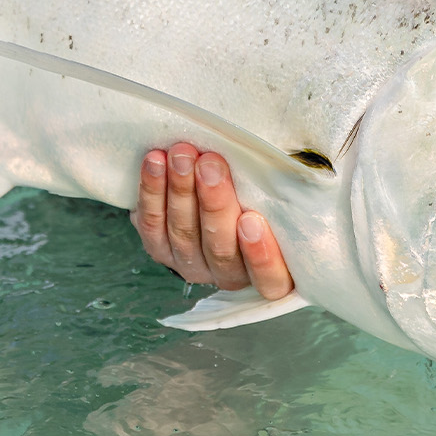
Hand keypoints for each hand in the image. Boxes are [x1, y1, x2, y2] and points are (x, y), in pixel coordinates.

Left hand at [133, 144, 293, 299]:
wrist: (215, 192)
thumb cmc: (261, 193)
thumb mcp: (281, 197)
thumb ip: (282, 191)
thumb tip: (284, 166)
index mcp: (271, 272)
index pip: (270, 279)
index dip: (261, 255)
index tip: (251, 219)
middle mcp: (229, 274)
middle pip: (221, 249)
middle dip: (214, 203)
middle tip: (210, 165)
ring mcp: (192, 264)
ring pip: (184, 233)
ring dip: (181, 190)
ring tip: (182, 155)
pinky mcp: (160, 249)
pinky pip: (152, 224)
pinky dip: (152, 191)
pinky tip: (155, 162)